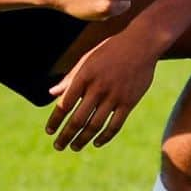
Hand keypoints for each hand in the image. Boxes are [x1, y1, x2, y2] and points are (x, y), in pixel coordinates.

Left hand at [45, 31, 156, 150]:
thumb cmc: (110, 51)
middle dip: (65, 136)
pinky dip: (105, 137)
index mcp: (84, 76)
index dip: (55, 120)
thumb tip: (51, 93)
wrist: (141, 44)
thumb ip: (69, 78)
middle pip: (78, 119)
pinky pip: (115, 125)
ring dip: (82, 139)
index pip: (64, 104)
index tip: (49, 131)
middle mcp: (98, 88)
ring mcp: (115, 96)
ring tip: (74, 147)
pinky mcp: (129, 102)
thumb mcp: (87, 60)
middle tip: (58, 146)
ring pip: (95, 125)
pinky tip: (97, 142)